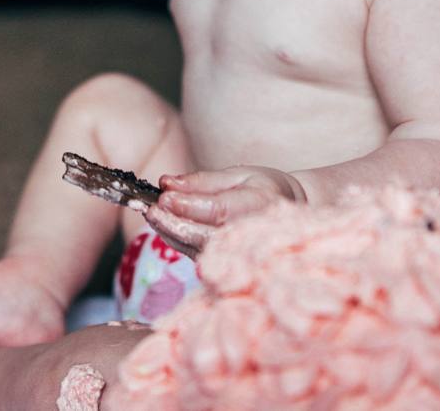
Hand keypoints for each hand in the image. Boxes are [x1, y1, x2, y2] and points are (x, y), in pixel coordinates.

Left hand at [144, 166, 304, 256]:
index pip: (218, 211)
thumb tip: (167, 183)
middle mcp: (250, 234)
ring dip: (169, 232)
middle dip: (173, 223)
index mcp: (260, 205)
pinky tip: (163, 224)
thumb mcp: (240, 174)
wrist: (290, 216)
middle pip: (204, 236)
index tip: (164, 197)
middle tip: (150, 209)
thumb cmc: (265, 190)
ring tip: (150, 213)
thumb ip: (203, 180)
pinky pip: (195, 254)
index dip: (189, 206)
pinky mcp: (225, 264)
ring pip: (196, 249)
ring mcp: (239, 254)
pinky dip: (176, 239)